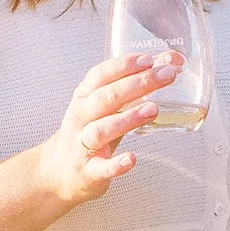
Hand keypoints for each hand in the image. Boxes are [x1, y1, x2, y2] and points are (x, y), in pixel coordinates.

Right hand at [36, 51, 179, 207]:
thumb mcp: (106, 107)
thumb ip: (135, 88)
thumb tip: (170, 62)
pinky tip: (131, 159)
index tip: (149, 59)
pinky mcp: (88, 172)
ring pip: (101, 130)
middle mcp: (80, 118)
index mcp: (83, 98)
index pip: (100, 76)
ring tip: (153, 110)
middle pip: (105, 98)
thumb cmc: (89, 133)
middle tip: (165, 76)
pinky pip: (100, 168)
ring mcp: (82, 145)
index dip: (123, 66)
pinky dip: (116, 164)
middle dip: (137, 84)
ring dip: (127, 119)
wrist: (58, 172)